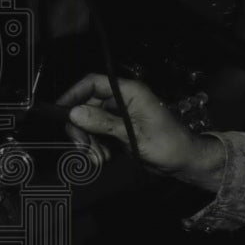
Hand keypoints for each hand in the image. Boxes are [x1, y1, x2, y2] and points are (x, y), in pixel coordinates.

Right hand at [58, 73, 223, 185]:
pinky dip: (97, 147)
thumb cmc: (169, 144)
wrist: (184, 162)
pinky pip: (99, 135)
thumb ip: (104, 123)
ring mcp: (121, 116)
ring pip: (91, 123)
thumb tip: (76, 113)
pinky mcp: (120, 131)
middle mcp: (124, 101)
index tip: (60, 111)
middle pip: (87, 105)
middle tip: (82, 147)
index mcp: (130, 92)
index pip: (93, 83)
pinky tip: (103, 158)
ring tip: (98, 158)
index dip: (74, 94)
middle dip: (81, 127)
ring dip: (89, 141)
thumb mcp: (134, 134)